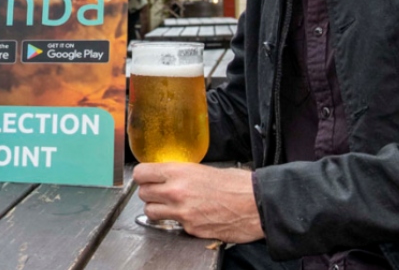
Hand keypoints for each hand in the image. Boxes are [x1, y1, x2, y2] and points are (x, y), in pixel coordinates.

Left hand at [133, 163, 263, 242]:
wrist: (256, 205)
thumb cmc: (237, 185)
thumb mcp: (206, 169)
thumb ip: (184, 173)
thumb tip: (174, 176)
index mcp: (179, 172)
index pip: (142, 173)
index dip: (142, 175)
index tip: (145, 177)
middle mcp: (176, 192)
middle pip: (143, 193)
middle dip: (149, 192)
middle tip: (158, 191)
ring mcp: (182, 213)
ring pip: (151, 211)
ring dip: (156, 208)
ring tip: (168, 205)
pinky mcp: (190, 229)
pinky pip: (173, 225)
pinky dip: (177, 221)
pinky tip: (190, 215)